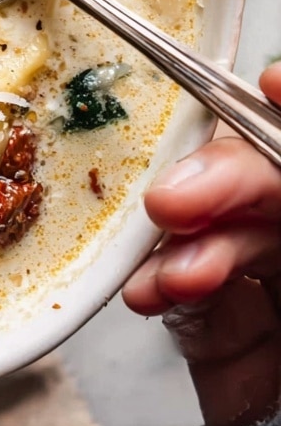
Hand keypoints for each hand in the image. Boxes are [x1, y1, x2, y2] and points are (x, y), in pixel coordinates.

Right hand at [124, 63, 280, 425]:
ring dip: (187, 243)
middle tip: (183, 195)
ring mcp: (274, 292)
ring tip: (180, 275)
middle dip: (222, 178)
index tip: (266, 92)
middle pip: (262, 175)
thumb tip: (280, 82)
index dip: (276, 110)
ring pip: (216, 230)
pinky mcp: (225, 343)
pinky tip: (157, 294)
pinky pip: (183, 296)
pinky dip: (162, 289)